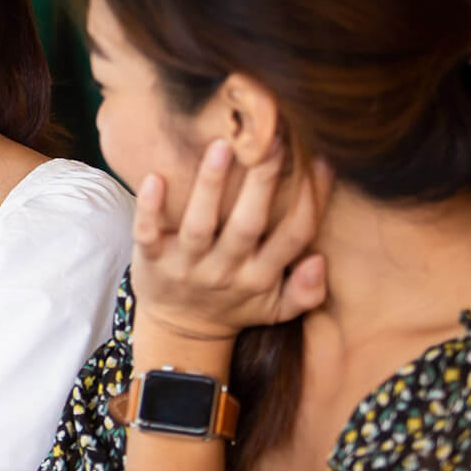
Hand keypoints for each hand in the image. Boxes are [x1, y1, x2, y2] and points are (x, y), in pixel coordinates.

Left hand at [132, 140, 333, 343]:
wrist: (178, 331)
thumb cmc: (233, 305)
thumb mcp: (276, 308)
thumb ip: (306, 291)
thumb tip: (318, 260)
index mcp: (258, 278)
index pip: (293, 238)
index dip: (311, 203)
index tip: (323, 163)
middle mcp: (222, 271)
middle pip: (247, 226)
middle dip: (262, 183)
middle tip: (274, 139)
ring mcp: (184, 266)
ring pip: (199, 226)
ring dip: (210, 185)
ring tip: (222, 145)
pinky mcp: (150, 260)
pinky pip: (147, 234)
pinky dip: (149, 208)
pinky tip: (155, 178)